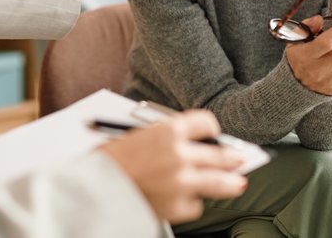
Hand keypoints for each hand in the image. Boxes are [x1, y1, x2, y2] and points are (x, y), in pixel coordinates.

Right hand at [99, 110, 247, 222]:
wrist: (92, 190)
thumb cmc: (109, 160)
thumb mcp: (137, 135)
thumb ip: (164, 137)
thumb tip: (188, 144)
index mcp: (168, 130)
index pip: (206, 123)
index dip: (212, 129)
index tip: (213, 133)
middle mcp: (180, 154)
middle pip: (219, 154)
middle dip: (231, 156)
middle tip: (239, 158)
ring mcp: (182, 182)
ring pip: (219, 182)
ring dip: (231, 183)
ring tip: (238, 183)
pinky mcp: (177, 207)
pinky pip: (196, 205)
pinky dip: (193, 202)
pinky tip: (189, 199)